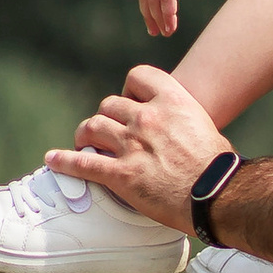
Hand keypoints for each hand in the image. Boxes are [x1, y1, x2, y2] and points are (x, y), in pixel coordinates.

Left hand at [45, 62, 226, 228]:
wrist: (220, 196)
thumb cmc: (220, 167)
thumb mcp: (203, 127)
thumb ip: (181, 120)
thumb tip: (174, 128)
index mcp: (172, 101)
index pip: (137, 77)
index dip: (128, 89)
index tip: (128, 101)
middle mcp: (148, 118)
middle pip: (109, 104)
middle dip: (105, 117)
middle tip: (107, 131)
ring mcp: (132, 145)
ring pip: (92, 127)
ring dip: (85, 134)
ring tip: (84, 141)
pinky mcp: (121, 175)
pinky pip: (83, 163)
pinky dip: (64, 161)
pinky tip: (53, 159)